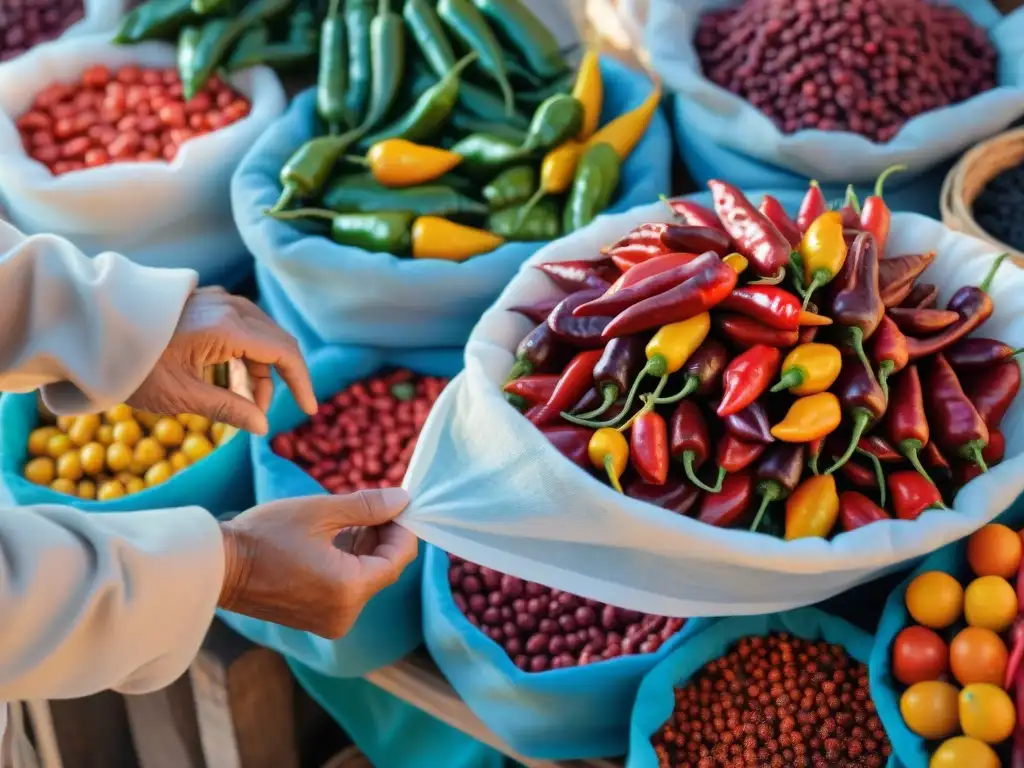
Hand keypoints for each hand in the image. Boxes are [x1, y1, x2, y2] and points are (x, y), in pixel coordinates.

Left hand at [126, 287, 317, 434]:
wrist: (91, 335)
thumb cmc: (133, 368)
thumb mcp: (184, 397)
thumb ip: (230, 410)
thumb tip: (263, 427)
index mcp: (228, 327)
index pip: (283, 353)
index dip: (301, 382)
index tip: (308, 409)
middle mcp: (228, 306)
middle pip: (274, 343)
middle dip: (275, 380)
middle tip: (262, 413)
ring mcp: (216, 300)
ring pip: (258, 336)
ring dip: (257, 370)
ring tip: (241, 403)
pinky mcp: (204, 303)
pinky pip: (239, 328)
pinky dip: (242, 356)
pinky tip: (226, 381)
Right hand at [218, 488, 416, 638]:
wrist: (217, 568)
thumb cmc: (264, 535)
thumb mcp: (320, 511)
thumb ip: (367, 506)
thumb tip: (403, 499)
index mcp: (349, 589)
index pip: (398, 559)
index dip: (403, 529)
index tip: (398, 504)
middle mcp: (345, 614)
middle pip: (383, 570)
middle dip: (383, 536)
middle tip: (373, 505)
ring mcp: (330, 621)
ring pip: (366, 579)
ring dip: (365, 548)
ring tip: (348, 518)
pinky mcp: (316, 620)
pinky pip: (347, 589)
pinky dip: (348, 564)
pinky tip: (335, 539)